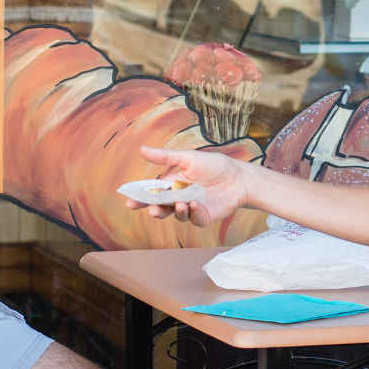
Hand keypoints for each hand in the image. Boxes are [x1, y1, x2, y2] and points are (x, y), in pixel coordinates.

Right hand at [126, 145, 251, 226]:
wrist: (238, 177)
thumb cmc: (214, 165)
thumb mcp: (187, 158)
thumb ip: (165, 157)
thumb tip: (142, 149)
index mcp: (172, 183)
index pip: (153, 192)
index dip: (141, 197)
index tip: (130, 201)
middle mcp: (179, 197)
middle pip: (162, 207)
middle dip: (154, 209)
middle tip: (152, 210)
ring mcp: (191, 208)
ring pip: (177, 215)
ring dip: (175, 211)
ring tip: (180, 203)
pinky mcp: (203, 216)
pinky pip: (194, 219)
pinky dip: (193, 213)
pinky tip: (194, 204)